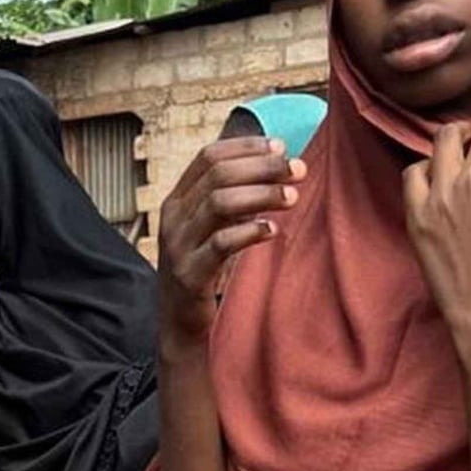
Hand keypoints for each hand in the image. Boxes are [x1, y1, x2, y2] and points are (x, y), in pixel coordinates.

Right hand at [158, 137, 306, 341]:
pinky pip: (220, 244)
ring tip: (292, 196)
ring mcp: (178, 245)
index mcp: (177, 201)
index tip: (280, 146)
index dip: (246, 147)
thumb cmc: (205, 271)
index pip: (208, 157)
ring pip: (218, 203)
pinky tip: (273, 230)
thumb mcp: (211, 229)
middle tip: (298, 169)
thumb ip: (232, 200)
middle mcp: (173, 218)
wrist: (181, 324)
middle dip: (262, 167)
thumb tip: (275, 165)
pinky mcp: (189, 274)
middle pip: (217, 175)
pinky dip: (249, 232)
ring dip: (261, 194)